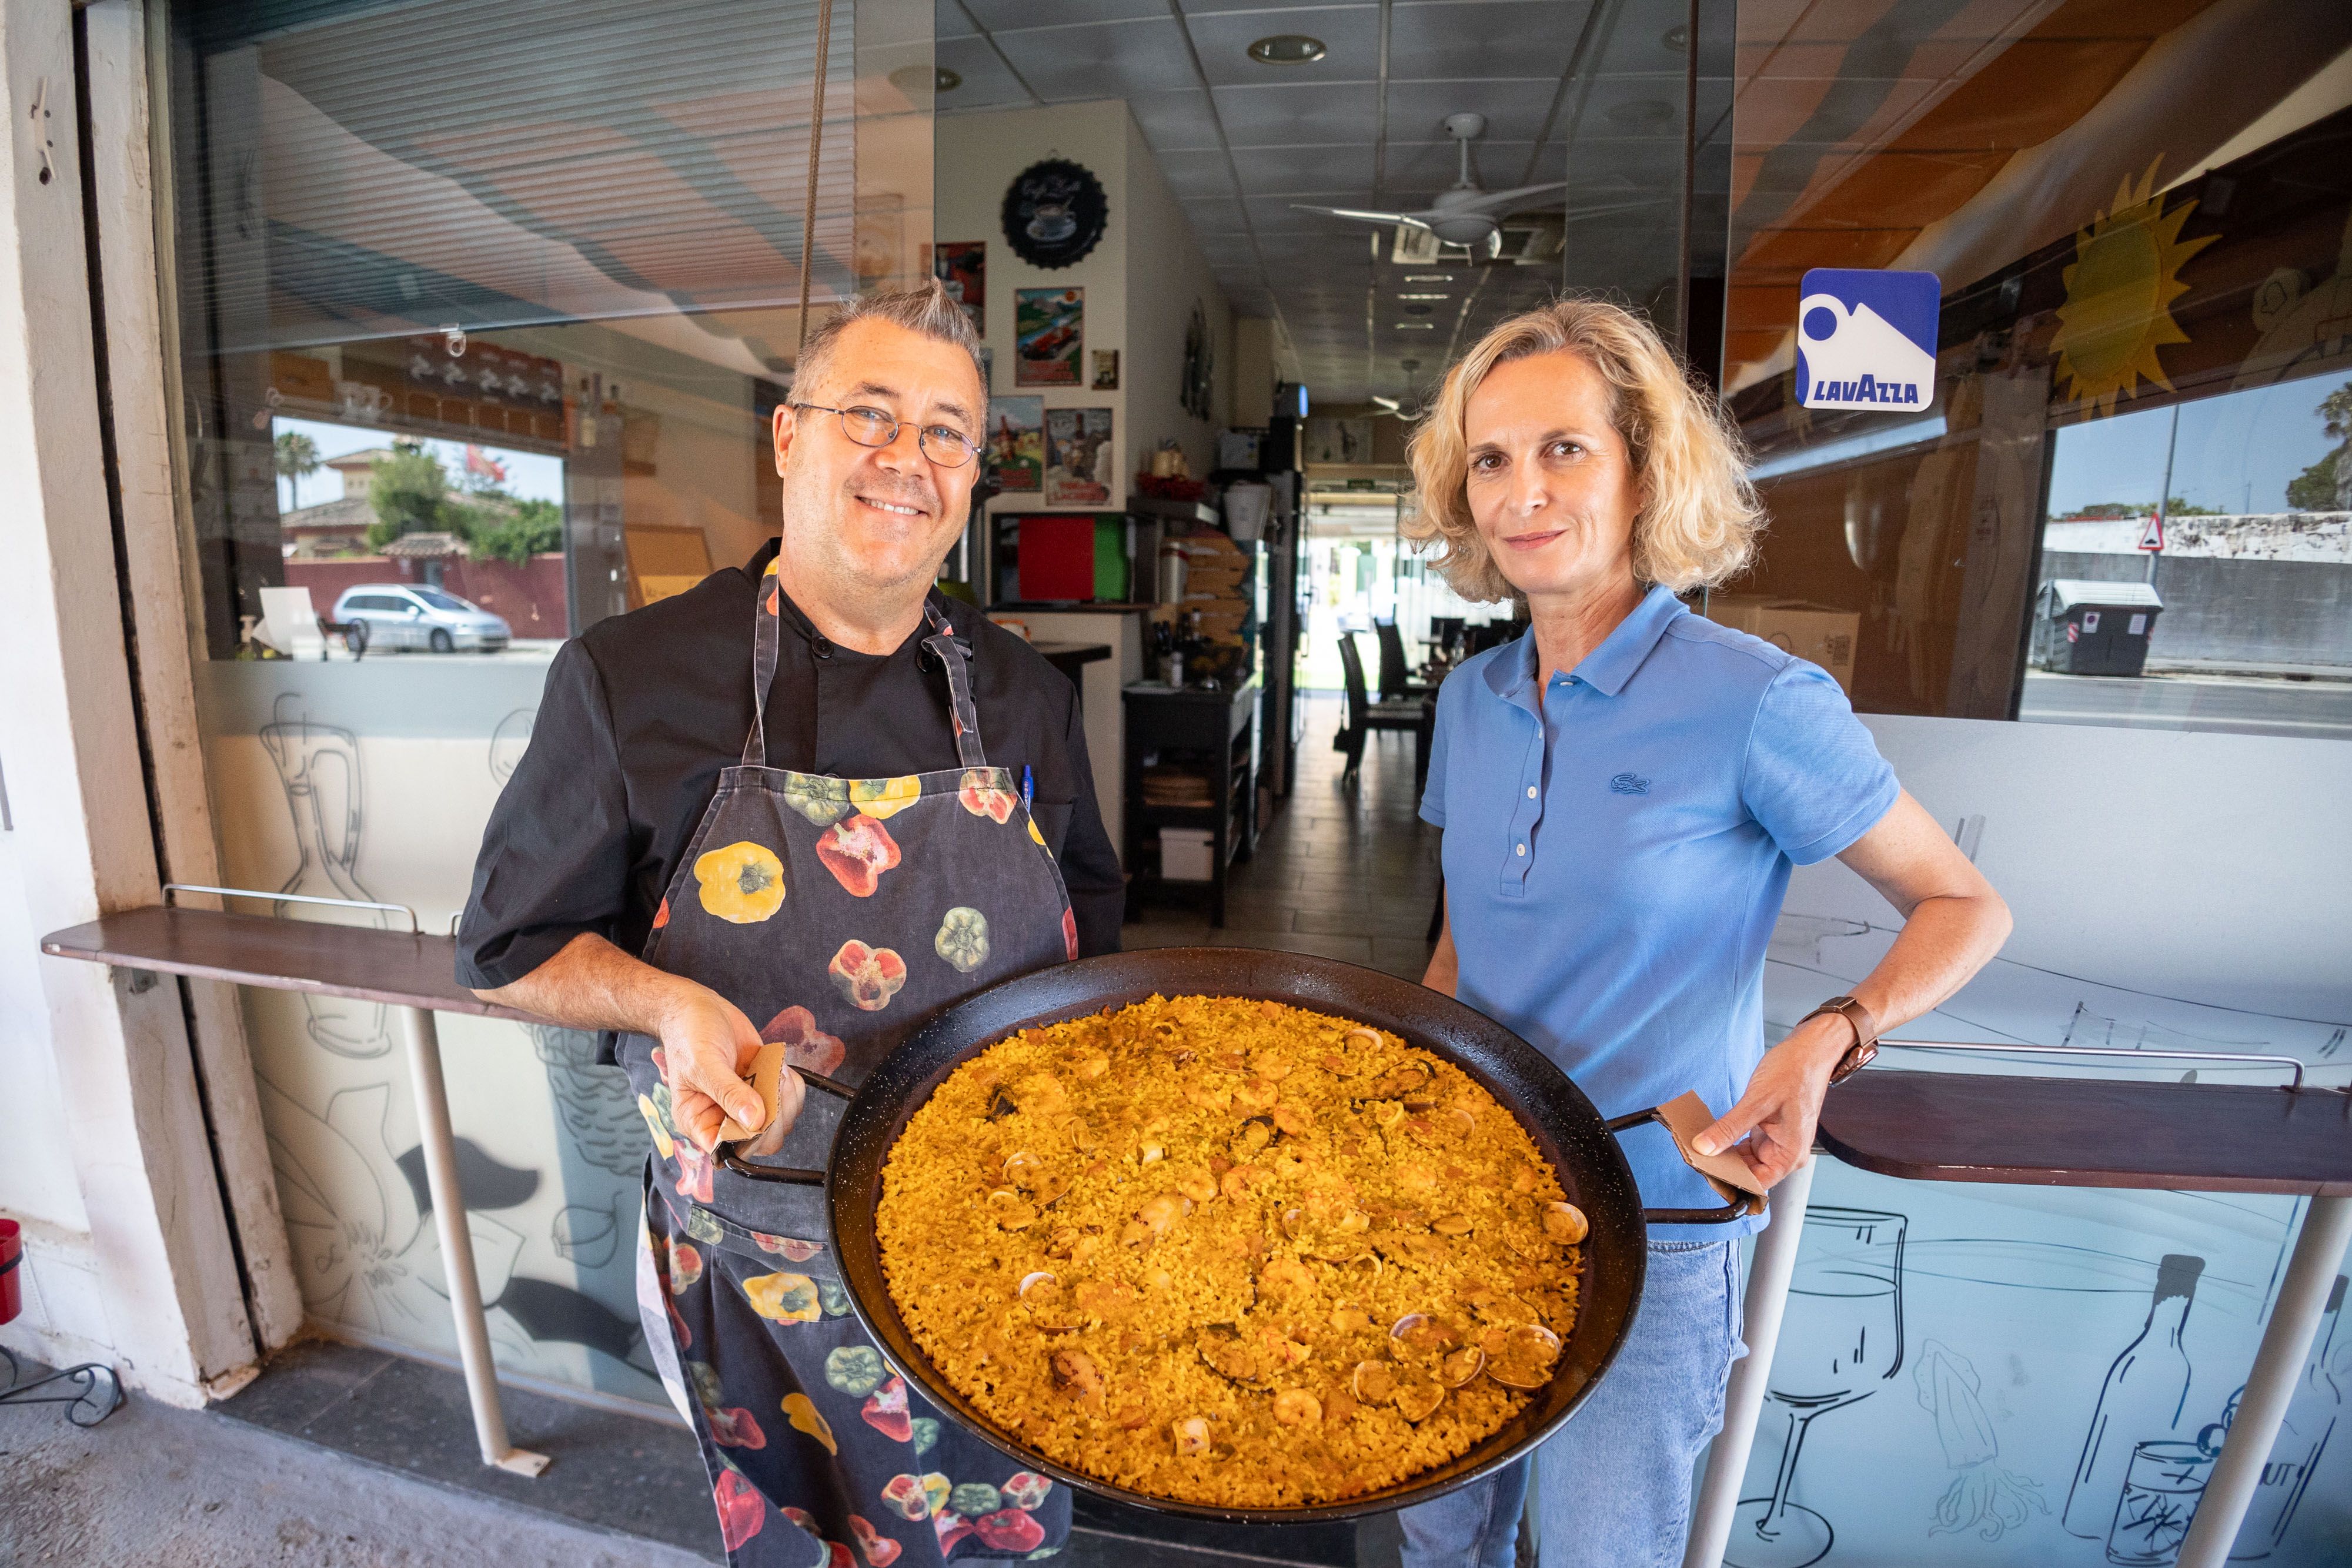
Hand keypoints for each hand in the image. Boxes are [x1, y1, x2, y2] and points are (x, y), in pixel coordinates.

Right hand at [656, 985, 803, 1154]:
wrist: (698, 1008)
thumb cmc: (688, 1036)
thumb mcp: (703, 1064)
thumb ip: (728, 1093)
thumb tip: (755, 1121)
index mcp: (698, 1122)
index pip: (727, 1150)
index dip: (750, 1139)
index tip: (759, 1114)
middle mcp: (723, 1119)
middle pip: (761, 1142)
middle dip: (775, 1116)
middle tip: (774, 1083)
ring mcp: (747, 1105)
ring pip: (780, 1122)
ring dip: (786, 1099)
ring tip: (776, 1071)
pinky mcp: (763, 1088)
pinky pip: (788, 1100)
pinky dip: (792, 1085)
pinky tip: (779, 1067)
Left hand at [1692, 1015, 1849, 1186]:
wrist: (1808, 1051)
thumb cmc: (1794, 1073)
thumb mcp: (1757, 1101)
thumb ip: (1729, 1128)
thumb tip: (1704, 1148)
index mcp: (1790, 1154)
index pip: (1757, 1183)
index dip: (1731, 1182)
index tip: (1706, 1175)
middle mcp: (1786, 1152)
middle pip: (1750, 1173)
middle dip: (1724, 1167)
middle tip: (1697, 1158)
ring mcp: (1777, 1142)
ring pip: (1745, 1160)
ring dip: (1725, 1155)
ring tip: (1700, 1147)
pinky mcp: (1768, 1129)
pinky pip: (1746, 1144)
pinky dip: (1730, 1141)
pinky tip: (1713, 1136)